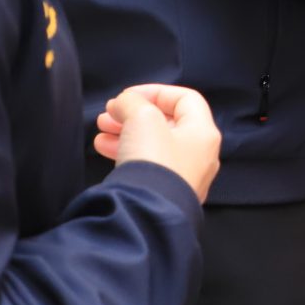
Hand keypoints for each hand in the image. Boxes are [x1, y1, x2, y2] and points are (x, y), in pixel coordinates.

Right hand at [93, 84, 220, 202]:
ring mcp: (185, 176)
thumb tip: (124, 103)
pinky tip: (104, 148)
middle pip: (167, 123)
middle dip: (134, 114)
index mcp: (204, 132)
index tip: (128, 96)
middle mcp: (200, 155)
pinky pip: (148, 165)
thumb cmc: (153, 160)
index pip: (185, 99)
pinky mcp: (167, 193)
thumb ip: (132, 102)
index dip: (155, 92)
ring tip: (101, 130)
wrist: (147, 212)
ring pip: (154, 144)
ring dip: (126, 132)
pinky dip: (128, 152)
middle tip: (109, 113)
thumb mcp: (141, 117)